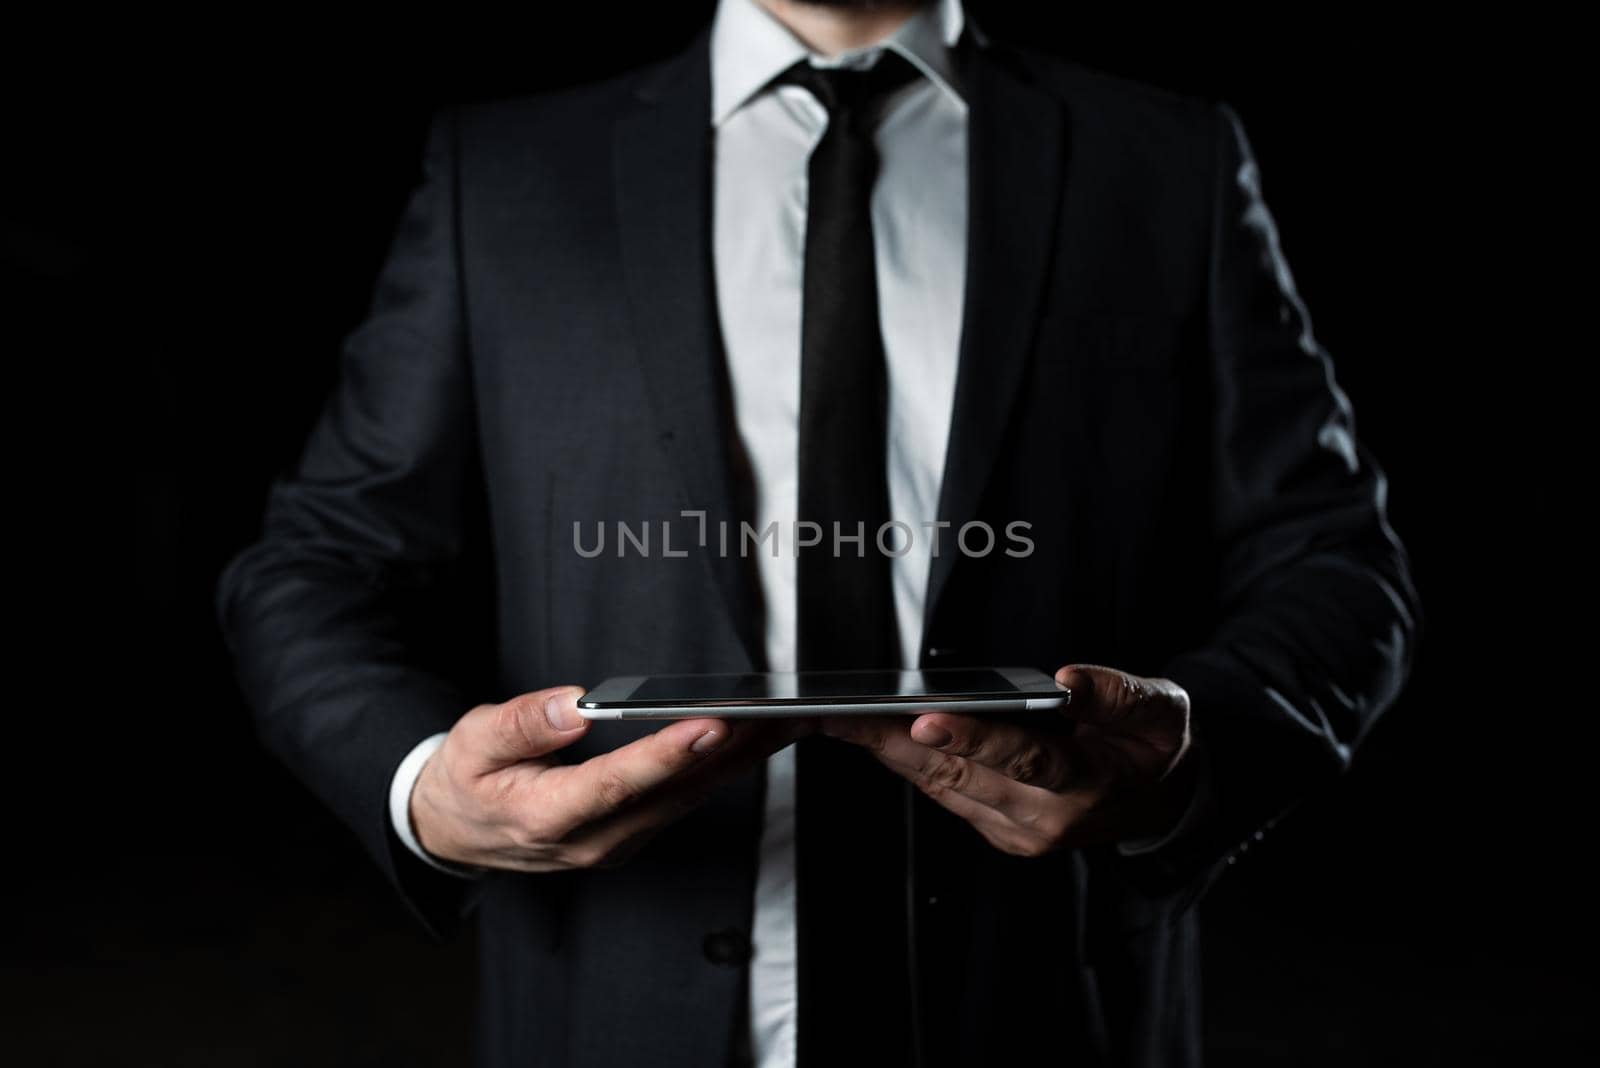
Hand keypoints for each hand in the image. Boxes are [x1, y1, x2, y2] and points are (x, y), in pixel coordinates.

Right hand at [411, 685, 809, 871]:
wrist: (457, 830)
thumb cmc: (465, 781)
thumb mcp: (471, 742)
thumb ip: (520, 724)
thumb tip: (573, 705)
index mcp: (547, 816)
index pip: (618, 783)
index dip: (667, 754)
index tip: (711, 725)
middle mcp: (591, 840)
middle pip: (672, 792)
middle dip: (731, 751)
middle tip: (780, 714)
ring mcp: (615, 843)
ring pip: (689, 798)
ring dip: (740, 759)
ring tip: (787, 720)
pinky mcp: (631, 835)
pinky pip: (684, 801)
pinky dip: (722, 769)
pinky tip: (752, 740)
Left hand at [819, 664, 1192, 856]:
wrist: (1162, 801)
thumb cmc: (1155, 746)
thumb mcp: (1163, 710)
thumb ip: (1118, 695)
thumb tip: (1068, 680)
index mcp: (1090, 785)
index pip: (1026, 761)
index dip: (974, 740)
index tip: (926, 720)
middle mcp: (1047, 819)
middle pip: (962, 776)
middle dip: (896, 742)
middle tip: (842, 714)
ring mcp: (1019, 832)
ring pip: (942, 787)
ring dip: (888, 753)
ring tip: (841, 719)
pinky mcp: (999, 831)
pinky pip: (945, 794)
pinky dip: (908, 764)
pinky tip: (876, 735)